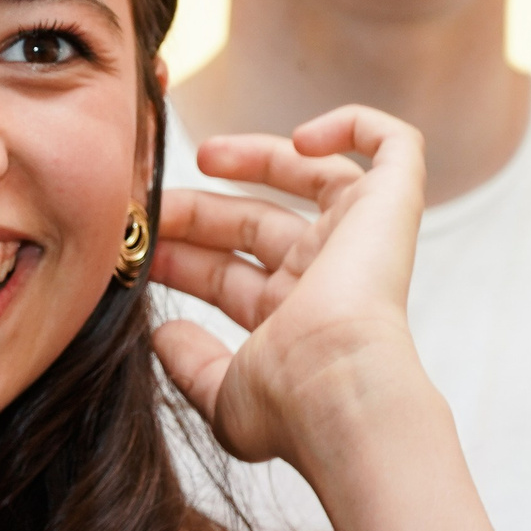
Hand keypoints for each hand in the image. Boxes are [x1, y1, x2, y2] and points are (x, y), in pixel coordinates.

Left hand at [149, 105, 427, 468]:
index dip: (182, 257)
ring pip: (312, 178)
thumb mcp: (219, 394)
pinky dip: (355, 126)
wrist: (337, 390)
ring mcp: (359, 240)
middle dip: (198, 212)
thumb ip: (190, 363)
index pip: (228, 275)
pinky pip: (394, 147)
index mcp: (289, 323)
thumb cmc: (288, 404)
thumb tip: (163, 335)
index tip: (135, 248)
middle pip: (257, 225)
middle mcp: (325, 279)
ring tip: (204, 155)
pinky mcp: (391, 206)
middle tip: (152, 205)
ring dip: (255, 159)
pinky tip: (301, 139)